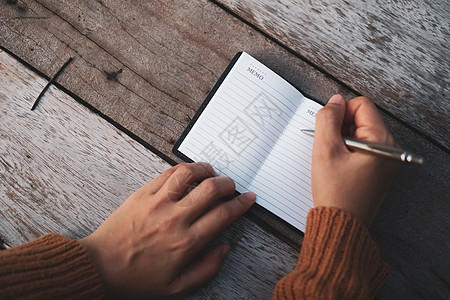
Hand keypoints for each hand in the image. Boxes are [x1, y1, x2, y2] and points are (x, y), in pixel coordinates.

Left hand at [79, 162, 255, 298]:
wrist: (100, 266)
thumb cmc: (135, 278)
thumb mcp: (176, 286)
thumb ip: (207, 269)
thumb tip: (224, 248)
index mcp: (186, 242)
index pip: (223, 215)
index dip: (241, 204)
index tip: (247, 199)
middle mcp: (175, 219)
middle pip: (212, 190)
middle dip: (228, 184)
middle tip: (231, 186)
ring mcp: (158, 203)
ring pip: (190, 174)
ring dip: (206, 170)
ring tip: (212, 173)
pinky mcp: (143, 193)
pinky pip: (168, 173)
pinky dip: (184, 169)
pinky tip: (189, 172)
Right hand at [311, 94, 398, 226]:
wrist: (340, 224)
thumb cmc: (335, 192)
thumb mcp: (325, 150)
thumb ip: (328, 119)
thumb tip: (334, 101)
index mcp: (382, 141)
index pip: (361, 105)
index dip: (339, 113)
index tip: (329, 132)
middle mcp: (389, 148)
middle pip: (361, 118)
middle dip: (340, 128)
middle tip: (331, 150)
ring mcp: (385, 159)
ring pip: (358, 132)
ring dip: (341, 140)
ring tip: (334, 161)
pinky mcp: (377, 168)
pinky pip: (360, 147)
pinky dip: (346, 151)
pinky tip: (338, 166)